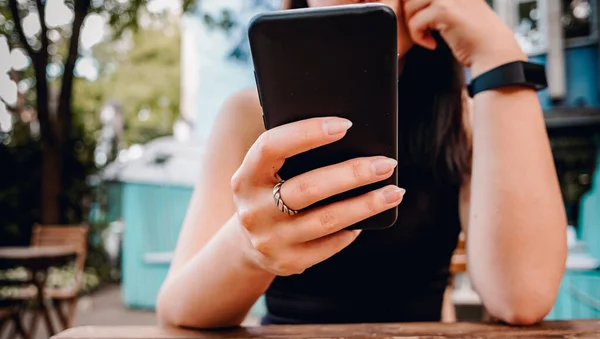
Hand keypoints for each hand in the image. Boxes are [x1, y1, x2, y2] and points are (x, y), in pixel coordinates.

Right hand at [231, 117, 403, 275]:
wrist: (247, 244)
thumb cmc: (269, 194)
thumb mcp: (266, 173)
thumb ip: (291, 155)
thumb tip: (346, 134)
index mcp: (245, 177)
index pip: (271, 147)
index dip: (307, 133)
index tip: (345, 125)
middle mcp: (253, 210)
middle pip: (307, 188)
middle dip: (352, 174)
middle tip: (386, 163)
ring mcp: (269, 240)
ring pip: (326, 220)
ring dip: (365, 205)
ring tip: (394, 191)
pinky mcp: (288, 262)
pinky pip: (329, 244)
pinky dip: (352, 229)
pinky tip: (370, 217)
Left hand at [402, 0, 526, 76]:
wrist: (492, 51)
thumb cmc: (475, 36)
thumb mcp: (456, 11)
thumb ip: (438, 4)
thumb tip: (409, 3)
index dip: (412, 6)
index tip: (420, 22)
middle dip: (410, 15)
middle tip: (422, 30)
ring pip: (410, 7)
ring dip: (413, 26)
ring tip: (427, 37)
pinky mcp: (444, 11)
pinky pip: (415, 22)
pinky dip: (419, 37)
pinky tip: (432, 44)